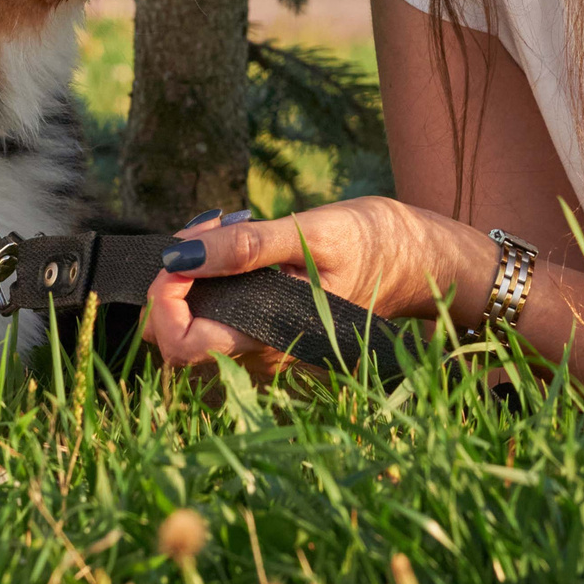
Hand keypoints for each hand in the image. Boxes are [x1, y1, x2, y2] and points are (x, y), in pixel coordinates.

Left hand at [142, 195, 492, 374]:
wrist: (419, 262)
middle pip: (175, 340)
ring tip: (224, 228)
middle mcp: (262, 355)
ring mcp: (264, 347)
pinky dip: (209, 276)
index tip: (181, 253)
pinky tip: (234, 243)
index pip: (182, 345)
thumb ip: (247, 247)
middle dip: (172, 281)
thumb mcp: (313, 233)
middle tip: (206, 228)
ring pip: (192, 324)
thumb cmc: (374, 244)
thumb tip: (179, 255)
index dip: (164, 300)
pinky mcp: (267, 330)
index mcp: (271, 338)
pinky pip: (215, 313)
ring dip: (191, 274)